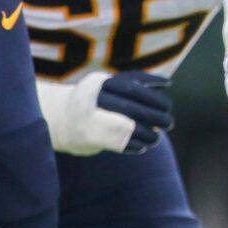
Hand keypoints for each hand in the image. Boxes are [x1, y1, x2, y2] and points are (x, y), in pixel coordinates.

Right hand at [40, 71, 172, 154]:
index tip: (168, 105)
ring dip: (149, 135)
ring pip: (128, 129)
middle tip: (169, 122)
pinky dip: (136, 145)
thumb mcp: (108, 85)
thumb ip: (134, 81)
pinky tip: (143, 145)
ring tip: (156, 136)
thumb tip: (165, 83)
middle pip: (131, 109)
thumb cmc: (94, 99)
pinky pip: (120, 144)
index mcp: (97, 84)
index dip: (153, 98)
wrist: (59, 119)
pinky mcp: (90, 139)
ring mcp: (88, 120)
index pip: (132, 90)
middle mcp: (90, 101)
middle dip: (155, 117)